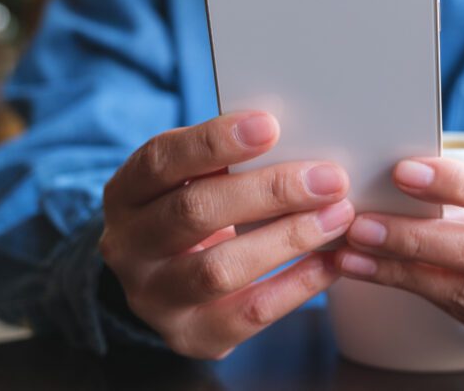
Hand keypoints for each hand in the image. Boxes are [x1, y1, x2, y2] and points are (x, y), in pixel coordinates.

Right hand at [99, 111, 354, 358]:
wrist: (165, 281)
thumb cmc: (192, 210)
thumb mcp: (190, 179)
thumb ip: (225, 160)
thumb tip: (299, 139)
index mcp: (125, 193)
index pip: (161, 161)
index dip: (213, 142)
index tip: (270, 126)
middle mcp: (128, 247)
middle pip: (194, 213)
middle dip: (270, 192)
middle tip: (329, 178)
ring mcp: (153, 297)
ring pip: (220, 269)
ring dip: (288, 239)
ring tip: (338, 216)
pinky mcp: (189, 336)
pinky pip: (250, 313)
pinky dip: (298, 285)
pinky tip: (332, 261)